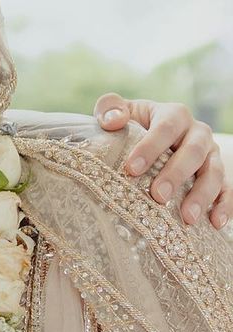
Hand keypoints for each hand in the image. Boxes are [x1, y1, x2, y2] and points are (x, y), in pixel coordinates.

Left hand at [96, 94, 230, 228]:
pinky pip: (228, 189)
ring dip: (202, 195)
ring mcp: (211, 154)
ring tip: (188, 218)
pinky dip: (225, 205)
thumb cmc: (130, 126)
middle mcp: (197, 132)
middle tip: (158, 196)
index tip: (132, 169)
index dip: (150, 147)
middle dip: (176, 174)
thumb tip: (113, 120)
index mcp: (174, 115)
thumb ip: (110, 108)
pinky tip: (216, 223)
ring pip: (214, 172)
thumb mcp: (116, 112)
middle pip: (193, 151)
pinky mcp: (218, 174)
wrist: (148, 136)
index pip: (165, 128)